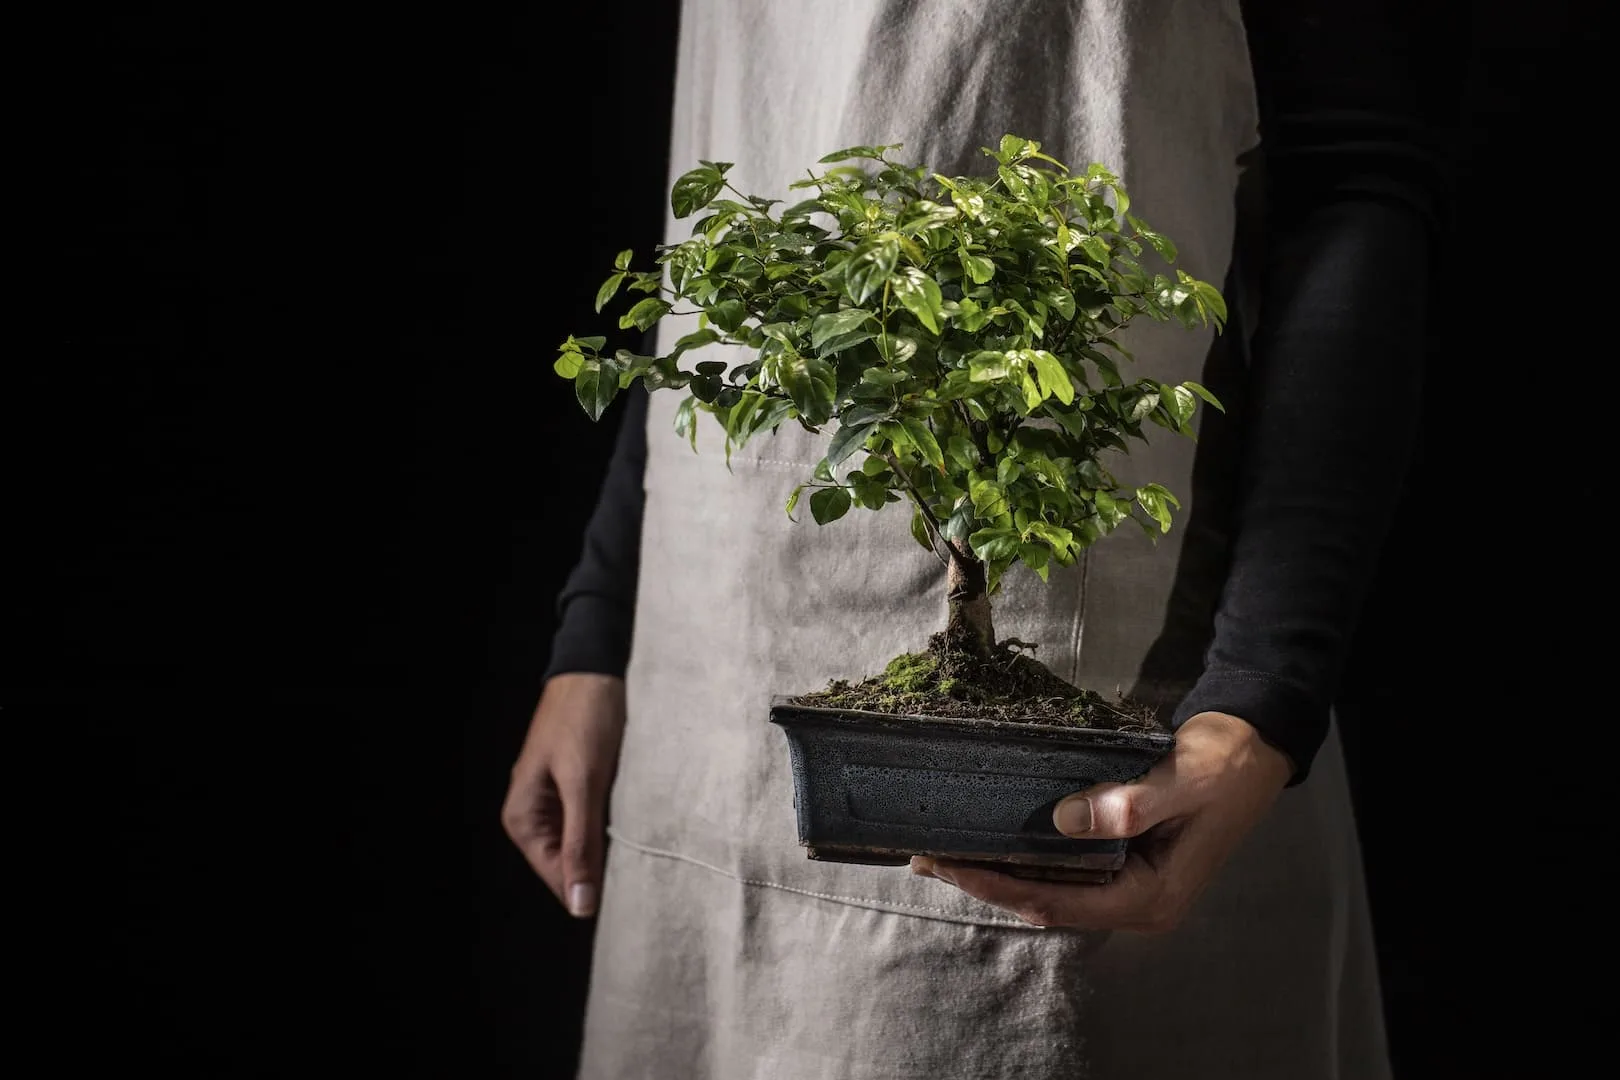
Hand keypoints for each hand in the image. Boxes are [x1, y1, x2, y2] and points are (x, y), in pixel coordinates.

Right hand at [501, 673, 626, 917]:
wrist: (595, 667)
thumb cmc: (584, 718)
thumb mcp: (584, 783)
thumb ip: (580, 843)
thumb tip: (580, 905)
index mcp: (523, 819)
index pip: (559, 879)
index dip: (593, 892)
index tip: (634, 898)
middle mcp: (534, 816)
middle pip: (571, 866)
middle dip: (604, 871)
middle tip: (646, 873)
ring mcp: (556, 802)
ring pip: (585, 845)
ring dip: (611, 849)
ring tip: (646, 853)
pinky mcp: (578, 788)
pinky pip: (595, 823)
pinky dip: (614, 828)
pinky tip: (639, 828)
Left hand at [911, 711, 1292, 930]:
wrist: (1255, 747)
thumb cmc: (1226, 765)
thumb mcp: (1185, 780)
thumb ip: (1132, 804)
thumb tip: (1066, 820)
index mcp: (1152, 897)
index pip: (1059, 902)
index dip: (999, 886)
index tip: (950, 864)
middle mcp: (1137, 901)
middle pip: (1046, 903)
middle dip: (986, 883)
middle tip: (927, 857)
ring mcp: (1129, 883)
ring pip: (1050, 890)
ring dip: (999, 874)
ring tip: (943, 852)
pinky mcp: (1123, 860)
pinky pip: (1062, 870)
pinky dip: (1023, 858)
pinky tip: (991, 840)